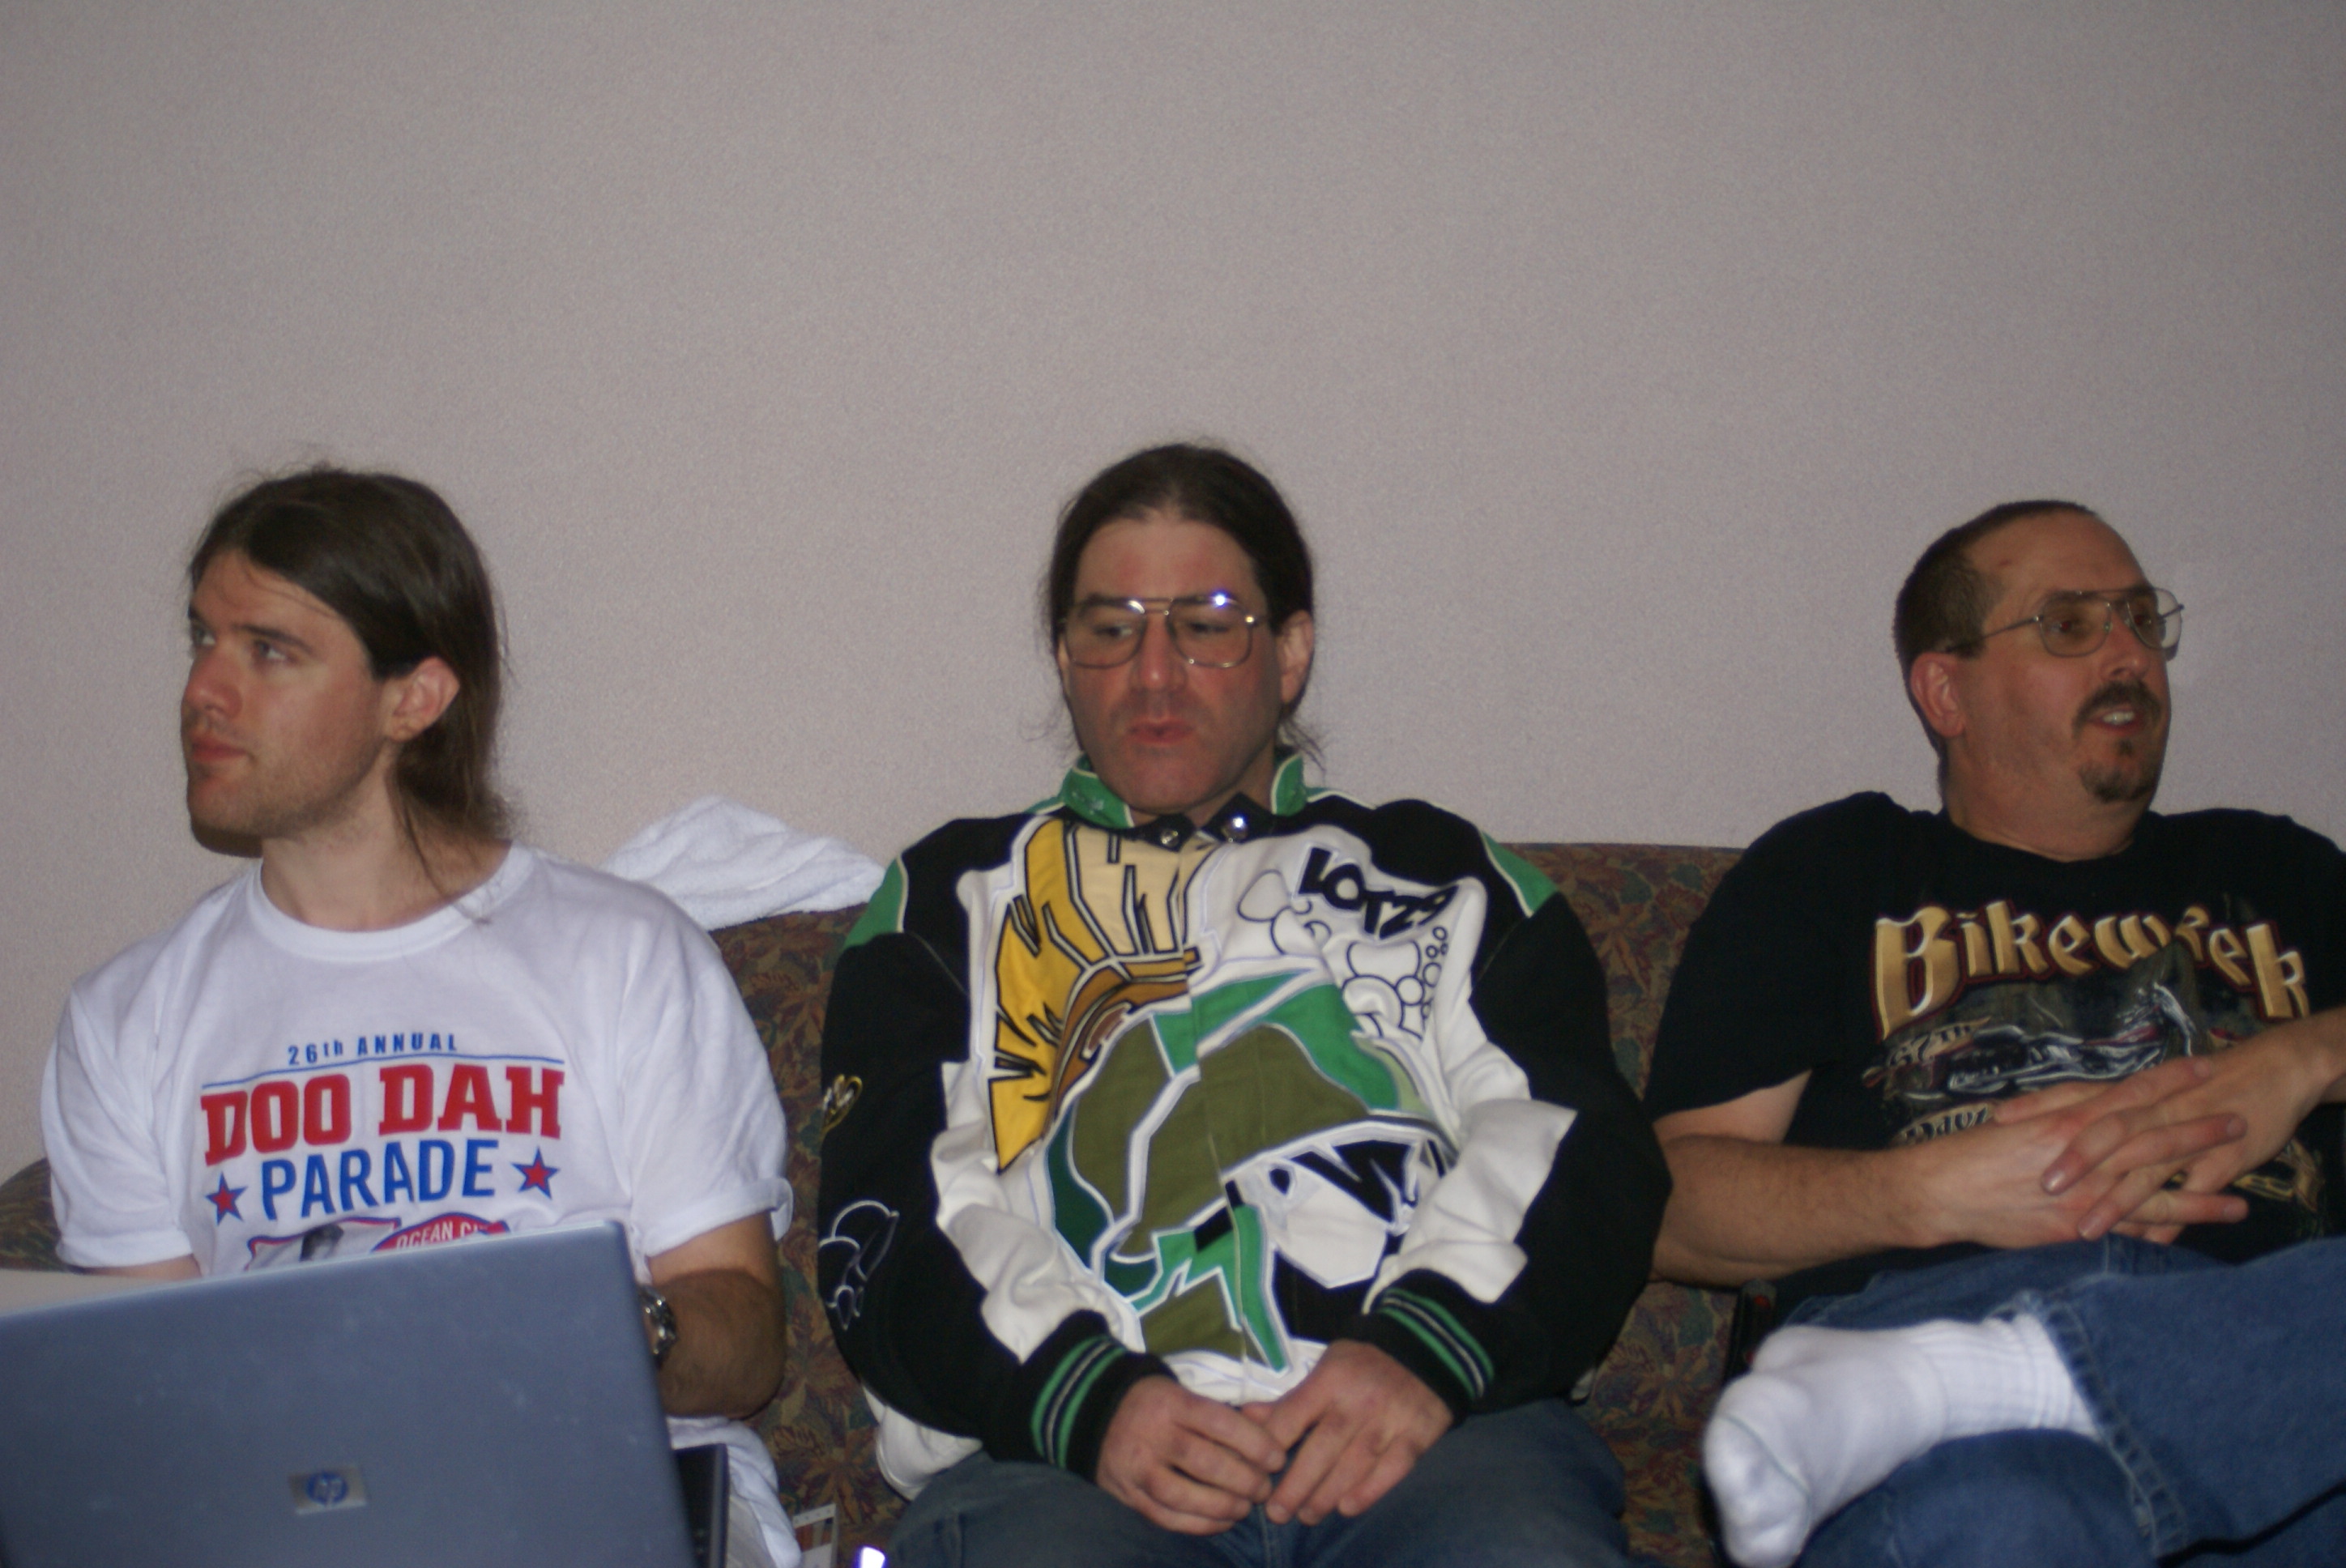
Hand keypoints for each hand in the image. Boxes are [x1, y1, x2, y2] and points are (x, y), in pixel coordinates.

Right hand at [1095, 1375, 1284, 1533]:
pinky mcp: (1127, 1494)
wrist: (1097, 1413)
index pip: (1220, 1423)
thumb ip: (1222, 1414)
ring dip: (1223, 1506)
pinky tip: (1221, 1522)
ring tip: (1244, 1507)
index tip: (1277, 1458)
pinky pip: (1166, 1517)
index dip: (1254, 1443)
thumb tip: (1268, 1433)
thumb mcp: (1183, 1393)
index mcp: (1171, 1403)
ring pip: (1185, 1496)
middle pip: (1206, 1463)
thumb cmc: (1156, 1404)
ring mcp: (1137, 1468)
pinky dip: (1198, 1525)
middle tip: (1264, 1488)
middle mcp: (1153, 1435)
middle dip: (1245, 1480)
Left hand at [1238, 1340, 1451, 1525]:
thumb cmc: (1363, 1364)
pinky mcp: (1416, 1435)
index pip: (1292, 1417)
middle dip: (1297, 1485)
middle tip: (1277, 1513)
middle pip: (1322, 1450)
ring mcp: (1389, 1420)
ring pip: (1354, 1465)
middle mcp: (1358, 1402)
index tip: (1257, 1473)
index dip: (1271, 1448)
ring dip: (1327, 1495)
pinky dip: (1369, 1491)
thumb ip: (1290, 1398)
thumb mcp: (1325, 1367)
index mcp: (1329, 1380)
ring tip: (1307, 1515)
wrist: (1424, 1349)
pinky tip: (1347, 1508)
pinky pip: (1391, 1469)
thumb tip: (1247, 1417)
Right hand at [1905, 1055, 2246, 1248]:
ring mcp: (2083, 1197)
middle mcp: (2083, 1158)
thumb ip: (2060, 1110)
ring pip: (2152, 1195)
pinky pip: (2126, 1233)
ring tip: (2240, 1205)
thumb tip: (2098, 1101)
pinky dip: (2160, 1238)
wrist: (1940, 1193)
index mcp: (2068, 1122)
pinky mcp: (2074, 1230)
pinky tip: (2190, 1243)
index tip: (2206, 1068)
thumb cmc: (1972, 1152)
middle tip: (2238, 1123)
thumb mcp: (2018, 1119)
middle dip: (2199, 1132)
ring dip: (2199, 1198)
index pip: (2130, 1095)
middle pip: (2153, 1140)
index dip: (2170, 1081)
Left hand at [2019, 1017, 2345, 1241]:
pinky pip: (2193, 1191)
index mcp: (2129, 1093)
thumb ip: (2103, 1102)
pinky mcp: (2222, 1157)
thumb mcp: (2146, 1088)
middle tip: (2040, 1185)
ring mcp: (2186, 1134)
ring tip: (2084, 1228)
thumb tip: (2051, 1120)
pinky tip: (2152, 1243)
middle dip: (2073, 1160)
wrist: (2273, 1069)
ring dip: (2115, 1200)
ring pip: (2145, 1168)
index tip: (1997, 1121)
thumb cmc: (2203, 1080)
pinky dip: (2172, 1217)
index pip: (2074, 1096)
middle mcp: (2152, 1111)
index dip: (2036, 1107)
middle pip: (2105, 1132)